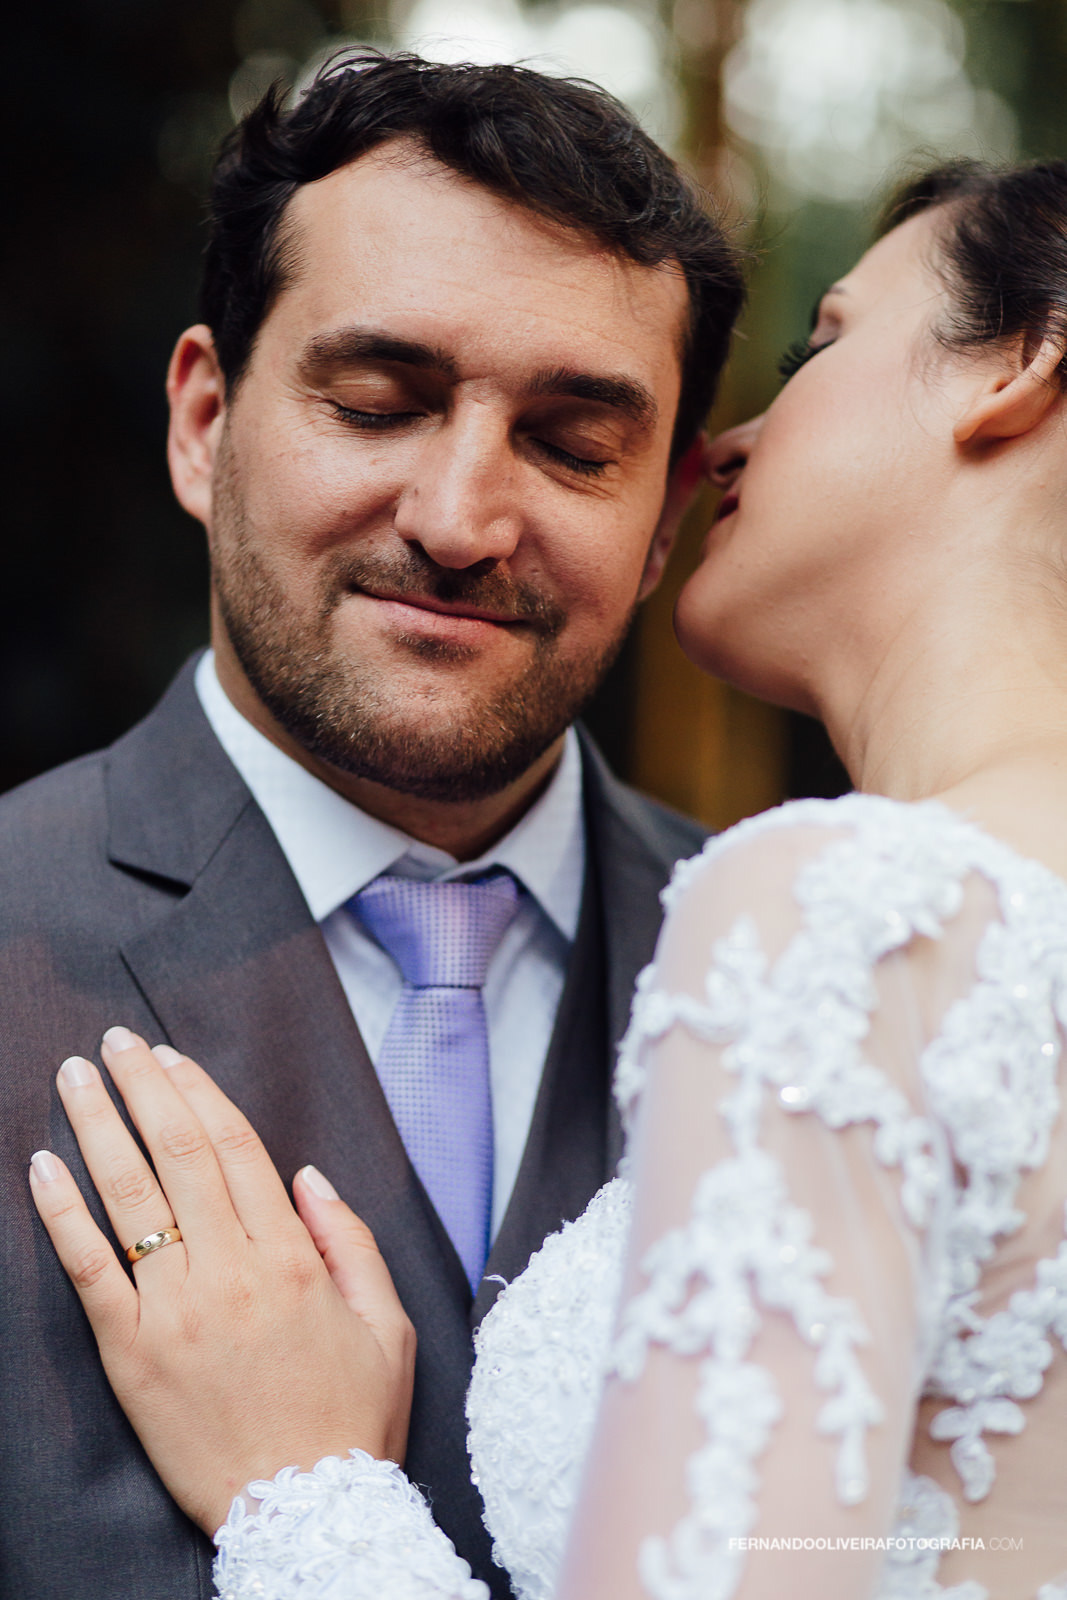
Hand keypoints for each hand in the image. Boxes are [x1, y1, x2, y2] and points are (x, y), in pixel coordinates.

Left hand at [28, 1028, 415, 1535]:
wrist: (306, 1513)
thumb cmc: (351, 1419)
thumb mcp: (388, 1325)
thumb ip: (351, 1242)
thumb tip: (307, 1174)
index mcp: (293, 1258)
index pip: (235, 1149)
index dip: (198, 1093)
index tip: (169, 1056)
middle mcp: (231, 1271)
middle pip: (177, 1155)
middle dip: (142, 1089)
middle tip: (114, 1043)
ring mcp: (176, 1311)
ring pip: (129, 1198)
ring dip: (97, 1128)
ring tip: (73, 1078)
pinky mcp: (132, 1353)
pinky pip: (90, 1270)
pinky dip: (63, 1214)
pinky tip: (42, 1167)